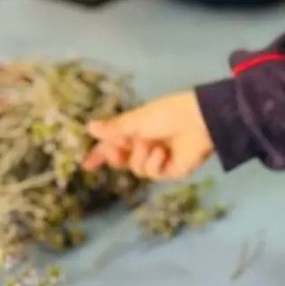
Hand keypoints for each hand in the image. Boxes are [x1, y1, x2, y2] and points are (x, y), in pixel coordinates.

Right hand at [84, 90, 213, 179]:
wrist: (198, 119)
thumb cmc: (168, 113)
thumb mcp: (137, 119)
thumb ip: (114, 128)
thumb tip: (89, 127)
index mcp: (137, 132)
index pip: (114, 146)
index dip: (100, 154)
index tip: (86, 164)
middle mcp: (146, 147)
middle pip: (122, 160)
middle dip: (116, 155)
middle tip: (116, 148)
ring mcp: (159, 160)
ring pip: (136, 168)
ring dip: (140, 155)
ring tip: (151, 143)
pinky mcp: (172, 171)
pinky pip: (153, 173)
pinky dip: (154, 162)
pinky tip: (162, 152)